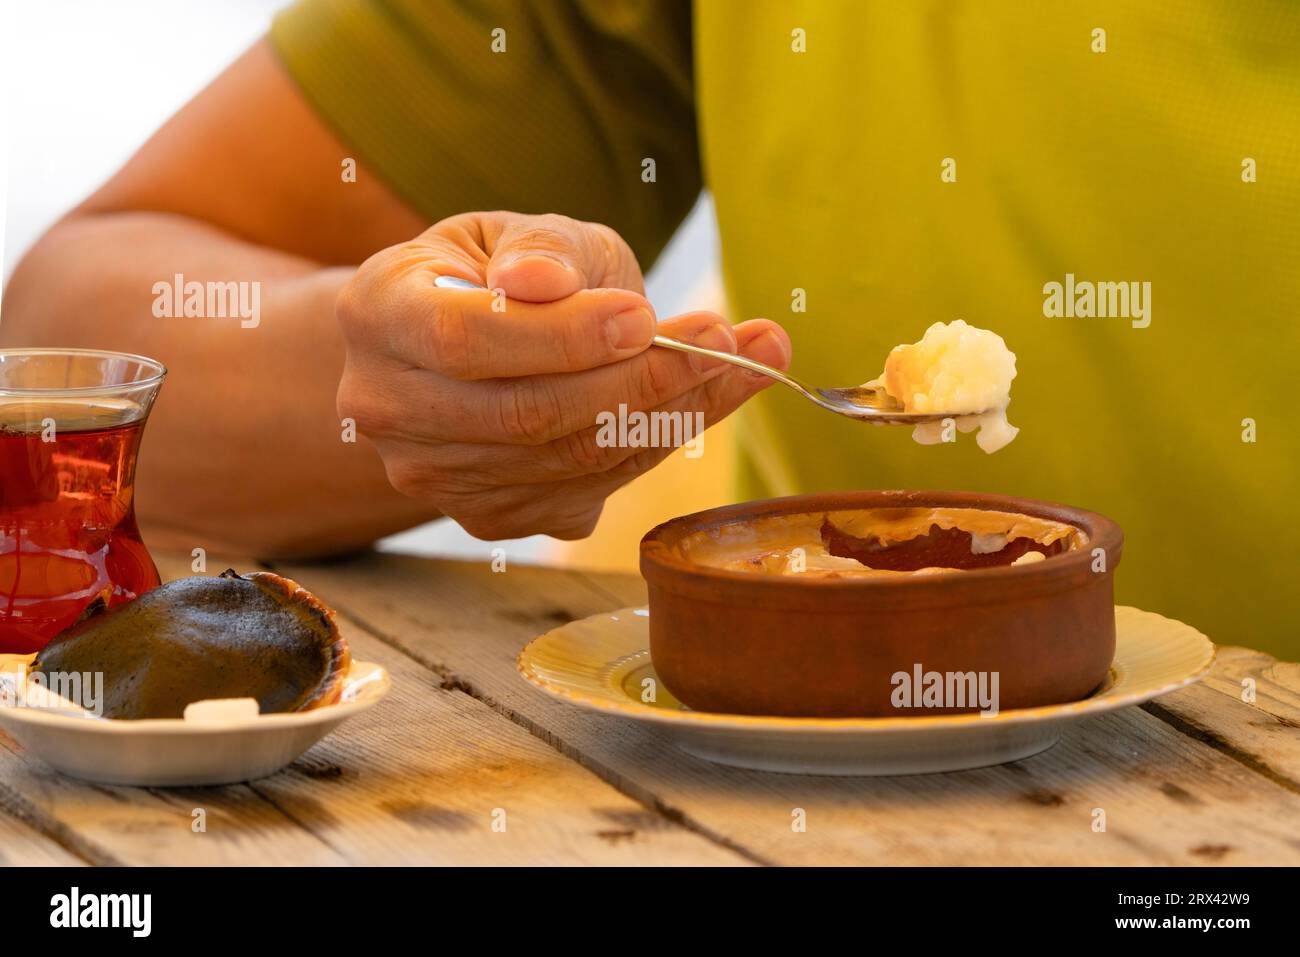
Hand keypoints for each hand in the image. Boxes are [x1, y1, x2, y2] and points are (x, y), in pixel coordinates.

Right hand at [335, 211, 790, 539]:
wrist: (458, 339)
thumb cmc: (496, 270)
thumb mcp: (517, 230)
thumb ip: (541, 245)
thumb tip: (544, 277)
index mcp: (376, 313)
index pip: (464, 338)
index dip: (561, 335)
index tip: (645, 313)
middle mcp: (386, 407)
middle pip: (525, 414)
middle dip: (643, 378)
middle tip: (732, 339)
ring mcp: (432, 475)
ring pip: (568, 460)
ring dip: (674, 412)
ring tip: (749, 358)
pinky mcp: (488, 516)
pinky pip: (588, 491)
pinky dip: (659, 445)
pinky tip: (709, 398)